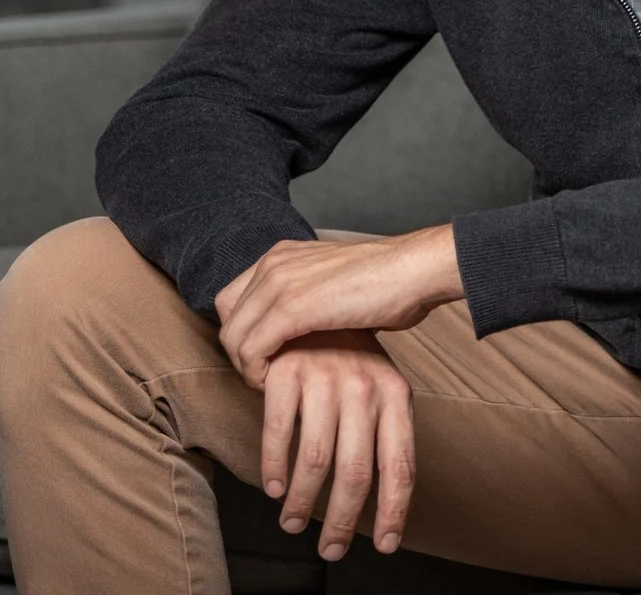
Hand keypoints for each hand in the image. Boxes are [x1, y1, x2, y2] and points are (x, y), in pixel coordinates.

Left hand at [215, 227, 462, 384]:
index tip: (263, 358)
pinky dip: (255, 373)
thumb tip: (299, 331)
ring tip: (270, 384)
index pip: (231, 299)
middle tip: (263, 377)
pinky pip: (251, 349)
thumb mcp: (332, 286)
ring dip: (246, 368)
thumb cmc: (387, 285)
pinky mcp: (292, 307)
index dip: (240, 333)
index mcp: (282, 255)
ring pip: (234, 337)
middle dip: (239, 354)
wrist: (412, 272)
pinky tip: (275, 384)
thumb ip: (308, 299)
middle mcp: (274, 263)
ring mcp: (281, 282)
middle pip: (227, 319)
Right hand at [258, 330, 415, 560]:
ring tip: (294, 524)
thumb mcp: (382, 386)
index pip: (400, 464)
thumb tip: (387, 501)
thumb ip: (385, 433)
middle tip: (331, 550)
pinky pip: (278, 431)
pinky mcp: (286, 369)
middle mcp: (363, 387)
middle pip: (355, 473)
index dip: (394, 510)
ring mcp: (323, 376)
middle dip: (342, 521)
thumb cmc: (352, 357)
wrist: (318, 299)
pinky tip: (274, 488)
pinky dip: (274, 467)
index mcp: (394, 394)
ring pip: (316, 459)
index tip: (386, 545)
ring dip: (303, 501)